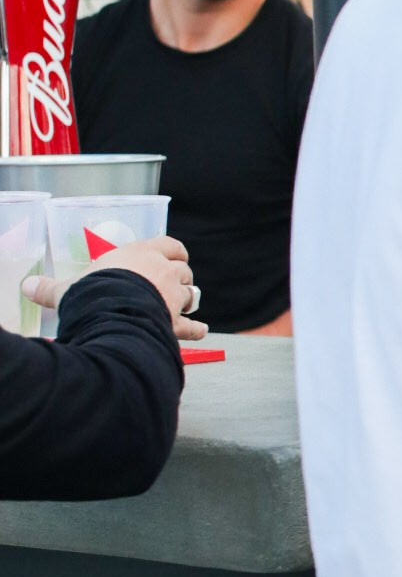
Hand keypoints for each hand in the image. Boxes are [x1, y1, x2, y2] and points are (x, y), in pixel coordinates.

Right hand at [26, 235, 208, 343]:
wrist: (110, 316)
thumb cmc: (89, 295)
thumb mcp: (66, 289)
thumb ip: (49, 287)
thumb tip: (27, 287)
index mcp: (140, 254)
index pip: (167, 244)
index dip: (172, 251)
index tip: (173, 256)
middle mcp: (162, 271)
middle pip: (182, 268)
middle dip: (180, 276)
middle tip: (172, 285)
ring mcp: (172, 296)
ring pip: (192, 293)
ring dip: (189, 299)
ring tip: (183, 305)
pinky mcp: (174, 321)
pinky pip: (191, 325)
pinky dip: (196, 329)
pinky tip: (200, 332)